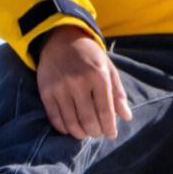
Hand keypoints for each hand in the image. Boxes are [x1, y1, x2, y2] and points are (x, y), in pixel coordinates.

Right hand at [36, 23, 132, 139]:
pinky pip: (55, 118)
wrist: (61, 39)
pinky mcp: (46, 91)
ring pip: (71, 122)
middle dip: (95, 131)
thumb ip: (117, 93)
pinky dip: (63, 128)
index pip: (105, 111)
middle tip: (98, 132)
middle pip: (88, 120)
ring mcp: (60, 87)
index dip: (109, 127)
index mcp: (98, 76)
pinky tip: (70, 128)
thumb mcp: (108, 68)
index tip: (111, 134)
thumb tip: (127, 116)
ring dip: (80, 133)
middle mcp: (79, 82)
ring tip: (85, 132)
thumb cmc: (89, 55)